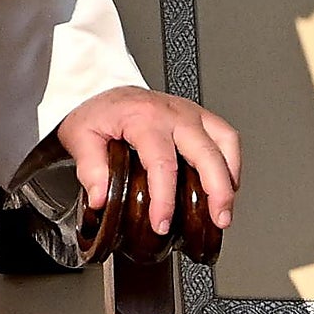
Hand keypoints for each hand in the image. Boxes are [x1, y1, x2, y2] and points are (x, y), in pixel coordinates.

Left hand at [56, 86, 239, 234]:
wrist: (102, 90)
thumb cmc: (96, 113)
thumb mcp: (81, 136)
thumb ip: (90, 168)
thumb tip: (101, 198)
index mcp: (145, 118)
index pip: (163, 163)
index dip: (165, 199)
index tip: (161, 223)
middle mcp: (173, 113)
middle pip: (206, 152)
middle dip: (217, 190)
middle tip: (217, 220)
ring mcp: (190, 113)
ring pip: (225, 141)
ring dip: (230, 176)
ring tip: (225, 208)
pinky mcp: (198, 117)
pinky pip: (226, 136)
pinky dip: (231, 162)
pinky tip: (226, 185)